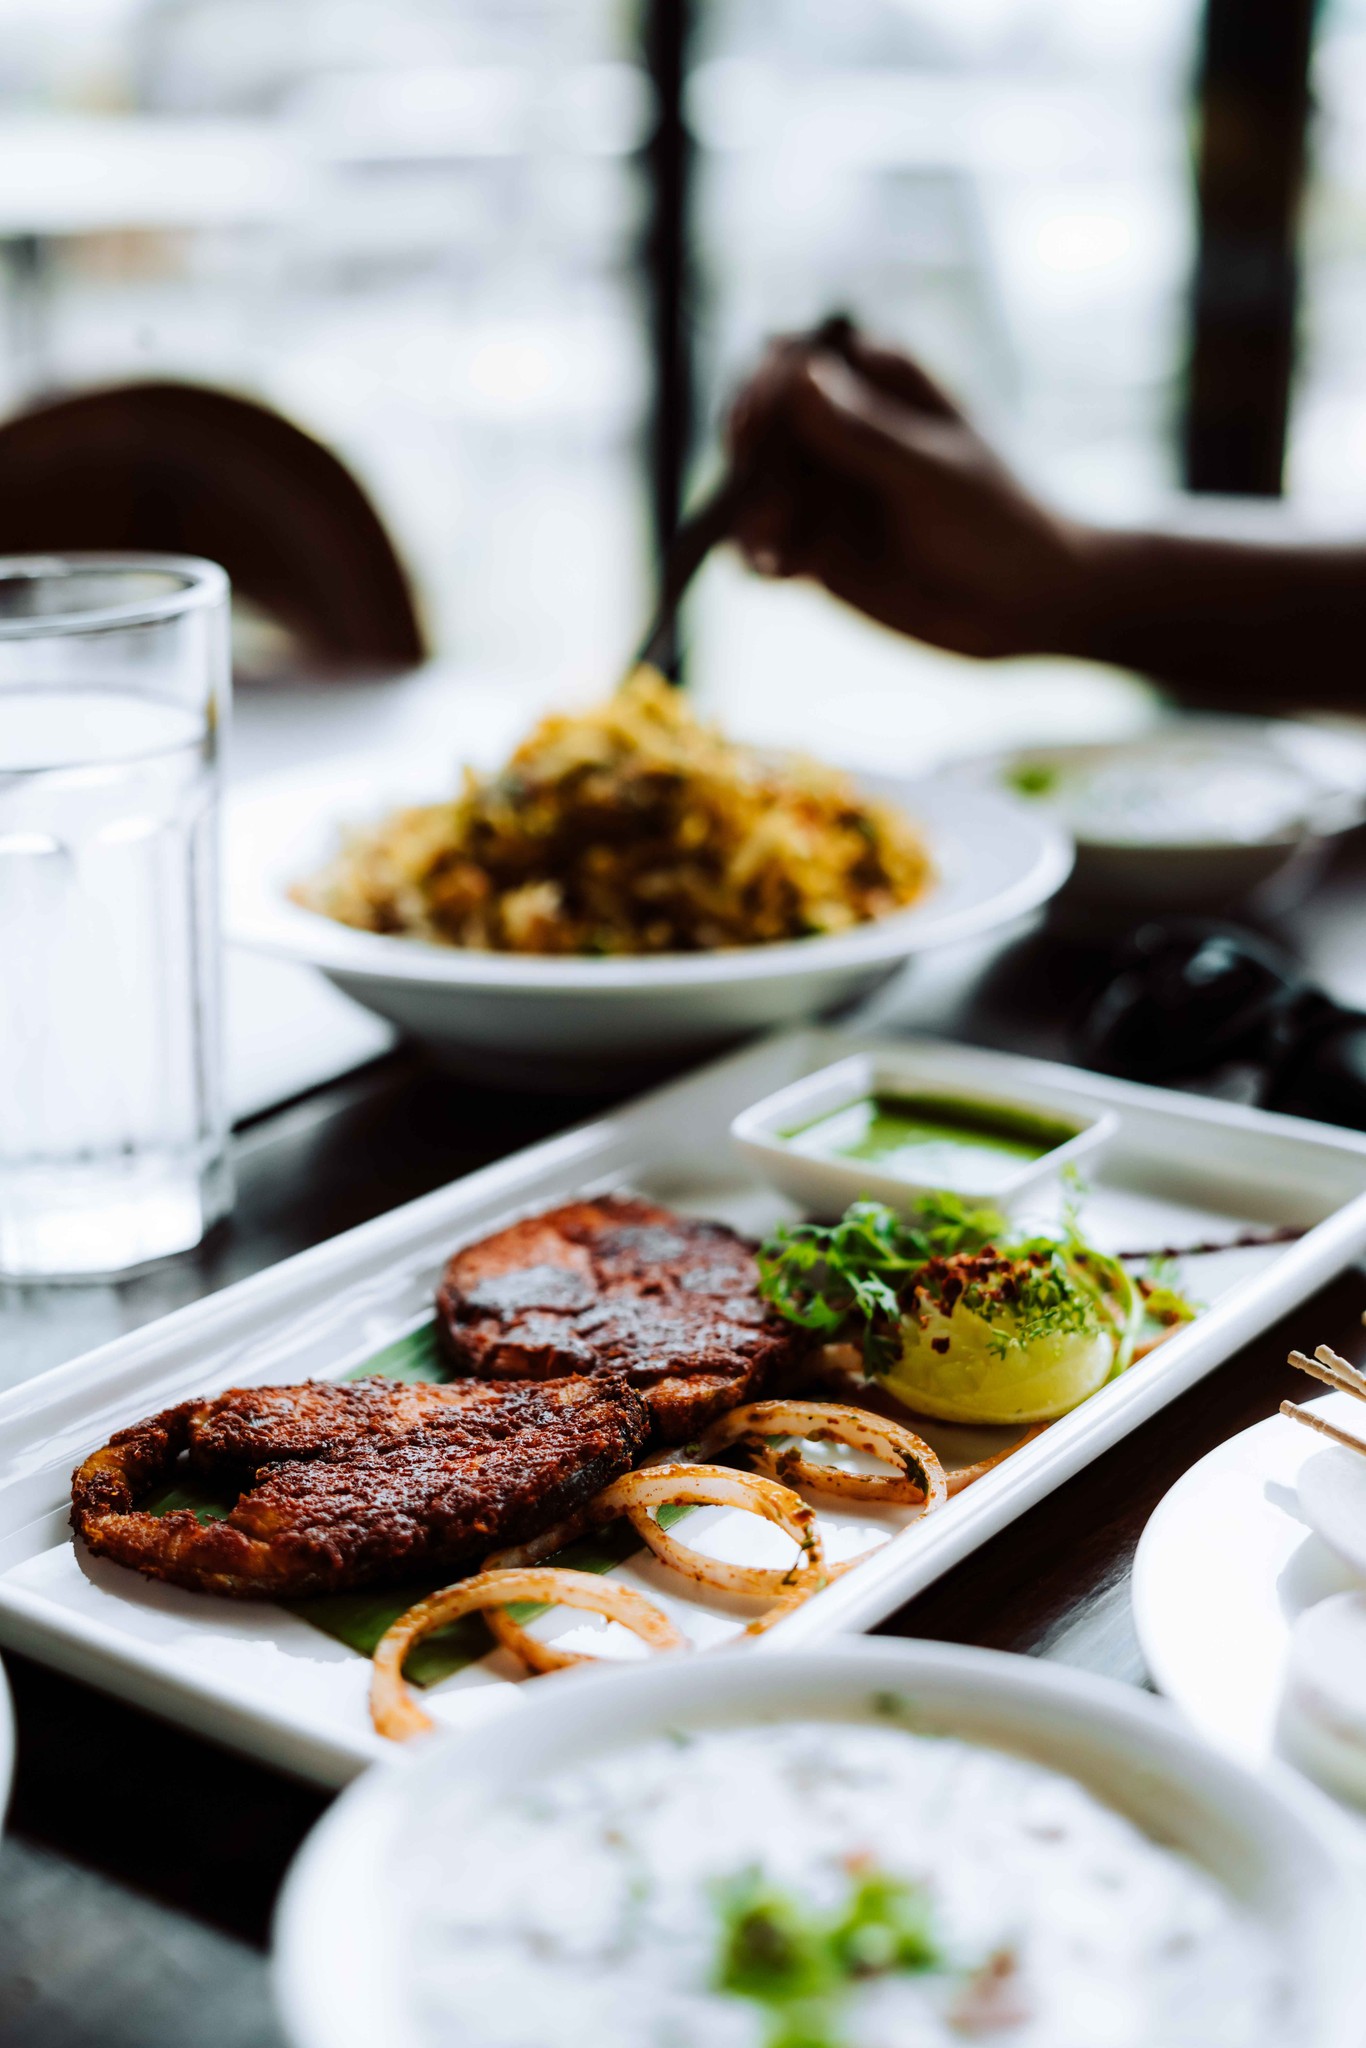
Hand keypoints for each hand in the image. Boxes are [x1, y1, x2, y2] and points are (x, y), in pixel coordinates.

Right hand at [727, 328, 1101, 660]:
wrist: (1027, 605)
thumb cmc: (1001, 521)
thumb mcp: (933, 473)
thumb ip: (865, 433)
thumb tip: (800, 378)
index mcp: (876, 381)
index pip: (791, 362)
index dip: (763, 389)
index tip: (757, 423)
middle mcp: (840, 429)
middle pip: (760, 426)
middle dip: (752, 460)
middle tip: (763, 502)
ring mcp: (826, 490)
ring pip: (757, 488)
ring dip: (750, 514)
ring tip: (770, 551)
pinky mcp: (818, 549)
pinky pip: (766, 546)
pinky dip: (759, 557)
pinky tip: (777, 573)